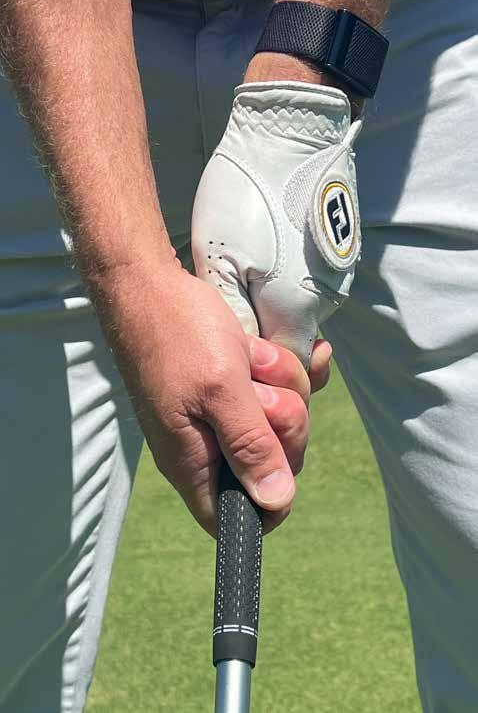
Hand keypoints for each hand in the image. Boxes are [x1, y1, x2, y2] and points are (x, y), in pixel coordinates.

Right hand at [93, 263, 330, 535]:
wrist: (149, 283)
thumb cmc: (176, 333)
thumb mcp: (220, 390)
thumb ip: (250, 445)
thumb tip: (275, 501)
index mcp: (195, 462)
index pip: (237, 518)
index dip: (269, 500)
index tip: (278, 454)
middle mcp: (210, 444)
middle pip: (274, 463)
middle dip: (283, 420)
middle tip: (258, 388)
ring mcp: (224, 413)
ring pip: (282, 419)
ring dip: (283, 383)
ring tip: (252, 357)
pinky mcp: (236, 385)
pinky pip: (283, 389)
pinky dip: (290, 369)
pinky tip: (295, 350)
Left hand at [192, 80, 361, 367]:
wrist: (289, 133)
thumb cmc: (245, 197)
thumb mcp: (221, 261)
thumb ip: (234, 317)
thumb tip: (242, 354)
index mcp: (297, 310)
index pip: (288, 369)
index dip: (263, 369)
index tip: (235, 350)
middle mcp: (325, 300)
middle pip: (296, 341)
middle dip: (266, 338)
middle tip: (230, 307)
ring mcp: (335, 274)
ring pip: (301, 311)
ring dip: (273, 306)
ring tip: (243, 273)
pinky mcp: (337, 250)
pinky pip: (309, 283)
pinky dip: (286, 281)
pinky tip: (265, 254)